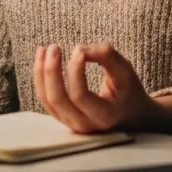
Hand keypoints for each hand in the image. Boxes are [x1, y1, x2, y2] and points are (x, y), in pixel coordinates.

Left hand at [33, 43, 153, 133]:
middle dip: (52, 70)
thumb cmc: (127, 89)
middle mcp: (85, 125)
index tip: (79, 49)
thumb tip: (79, 49)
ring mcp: (71, 123)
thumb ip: (105, 55)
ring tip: (43, 49)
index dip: (75, 70)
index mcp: (104, 116)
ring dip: (42, 72)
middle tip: (54, 47)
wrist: (130, 112)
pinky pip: (45, 98)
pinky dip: (40, 77)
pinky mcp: (62, 117)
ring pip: (47, 99)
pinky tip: (42, 58)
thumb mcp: (124, 70)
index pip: (80, 95)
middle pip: (58, 99)